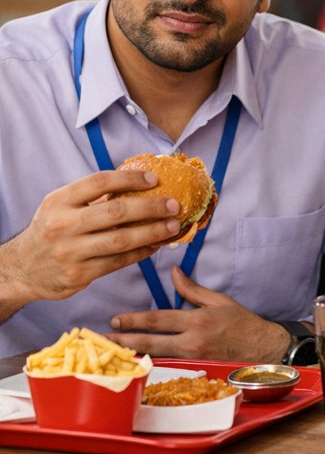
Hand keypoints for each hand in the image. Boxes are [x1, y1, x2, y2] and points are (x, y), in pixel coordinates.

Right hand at [0, 170, 180, 306]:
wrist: (21, 269)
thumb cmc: (51, 231)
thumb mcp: (60, 207)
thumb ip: (92, 198)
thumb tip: (138, 184)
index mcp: (59, 202)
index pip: (99, 182)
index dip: (129, 179)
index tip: (154, 179)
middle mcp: (63, 225)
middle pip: (116, 212)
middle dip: (151, 207)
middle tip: (174, 205)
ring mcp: (71, 251)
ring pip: (121, 240)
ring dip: (153, 232)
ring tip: (173, 226)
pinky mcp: (80, 274)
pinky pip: (119, 262)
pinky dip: (141, 252)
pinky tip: (156, 245)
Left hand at [109, 266, 291, 361]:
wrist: (263, 348)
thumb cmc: (242, 323)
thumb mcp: (219, 301)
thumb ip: (192, 289)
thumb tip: (173, 272)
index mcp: (197, 321)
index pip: (158, 319)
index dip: (134, 319)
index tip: (115, 319)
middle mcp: (192, 342)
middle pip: (150, 342)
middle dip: (125, 340)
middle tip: (104, 339)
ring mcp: (192, 359)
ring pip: (155, 357)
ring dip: (133, 354)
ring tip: (113, 353)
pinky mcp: (195, 369)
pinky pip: (168, 365)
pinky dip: (150, 363)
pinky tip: (136, 363)